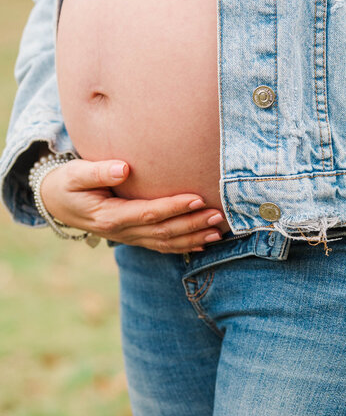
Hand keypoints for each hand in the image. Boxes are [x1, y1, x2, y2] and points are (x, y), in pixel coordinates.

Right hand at [39, 158, 227, 252]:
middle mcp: (121, 231)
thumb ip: (98, 171)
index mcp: (109, 216)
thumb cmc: (67, 183)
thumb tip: (124, 168)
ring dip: (193, 238)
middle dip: (192, 224)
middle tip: (217, 216)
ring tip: (218, 232)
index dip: (174, 207)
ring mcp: (129, 237)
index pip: (148, 213)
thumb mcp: (75, 174)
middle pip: (163, 231)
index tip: (197, 198)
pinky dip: (184, 246)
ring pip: (165, 242)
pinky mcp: (134, 237)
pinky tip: (204, 243)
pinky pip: (162, 245)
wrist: (56, 202)